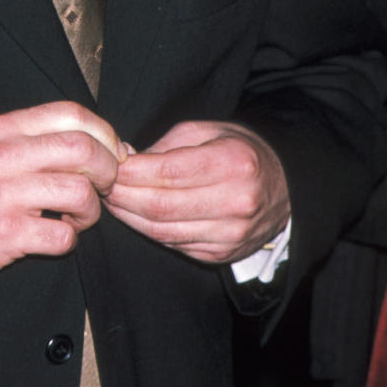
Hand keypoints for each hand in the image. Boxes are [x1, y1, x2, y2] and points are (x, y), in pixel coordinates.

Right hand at [0, 102, 127, 283]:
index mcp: (5, 128)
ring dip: (90, 210)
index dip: (104, 133)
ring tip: (76, 216)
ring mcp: (5, 195)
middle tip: (103, 186)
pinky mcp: (5, 234)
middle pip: (83, 149)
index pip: (71, 113)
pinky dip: (69, 240)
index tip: (112, 153)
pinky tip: (54, 235)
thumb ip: (39, 138)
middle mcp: (5, 155)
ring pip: (80, 193)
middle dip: (107, 170)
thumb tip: (105, 141)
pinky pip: (63, 236)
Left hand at [104, 120, 289, 263]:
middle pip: (161, 207)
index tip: (108, 164)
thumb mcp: (209, 131)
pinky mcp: (222, 255)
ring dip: (129, 217)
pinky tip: (136, 216)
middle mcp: (235, 204)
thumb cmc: (241, 152)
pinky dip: (148, 231)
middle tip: (101, 184)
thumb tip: (125, 158)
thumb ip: (167, 145)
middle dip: (122, 196)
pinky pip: (174, 245)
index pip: (167, 173)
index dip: (131, 172)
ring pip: (163, 232)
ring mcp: (230, 235)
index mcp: (233, 164)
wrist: (285, 189)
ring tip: (111, 200)